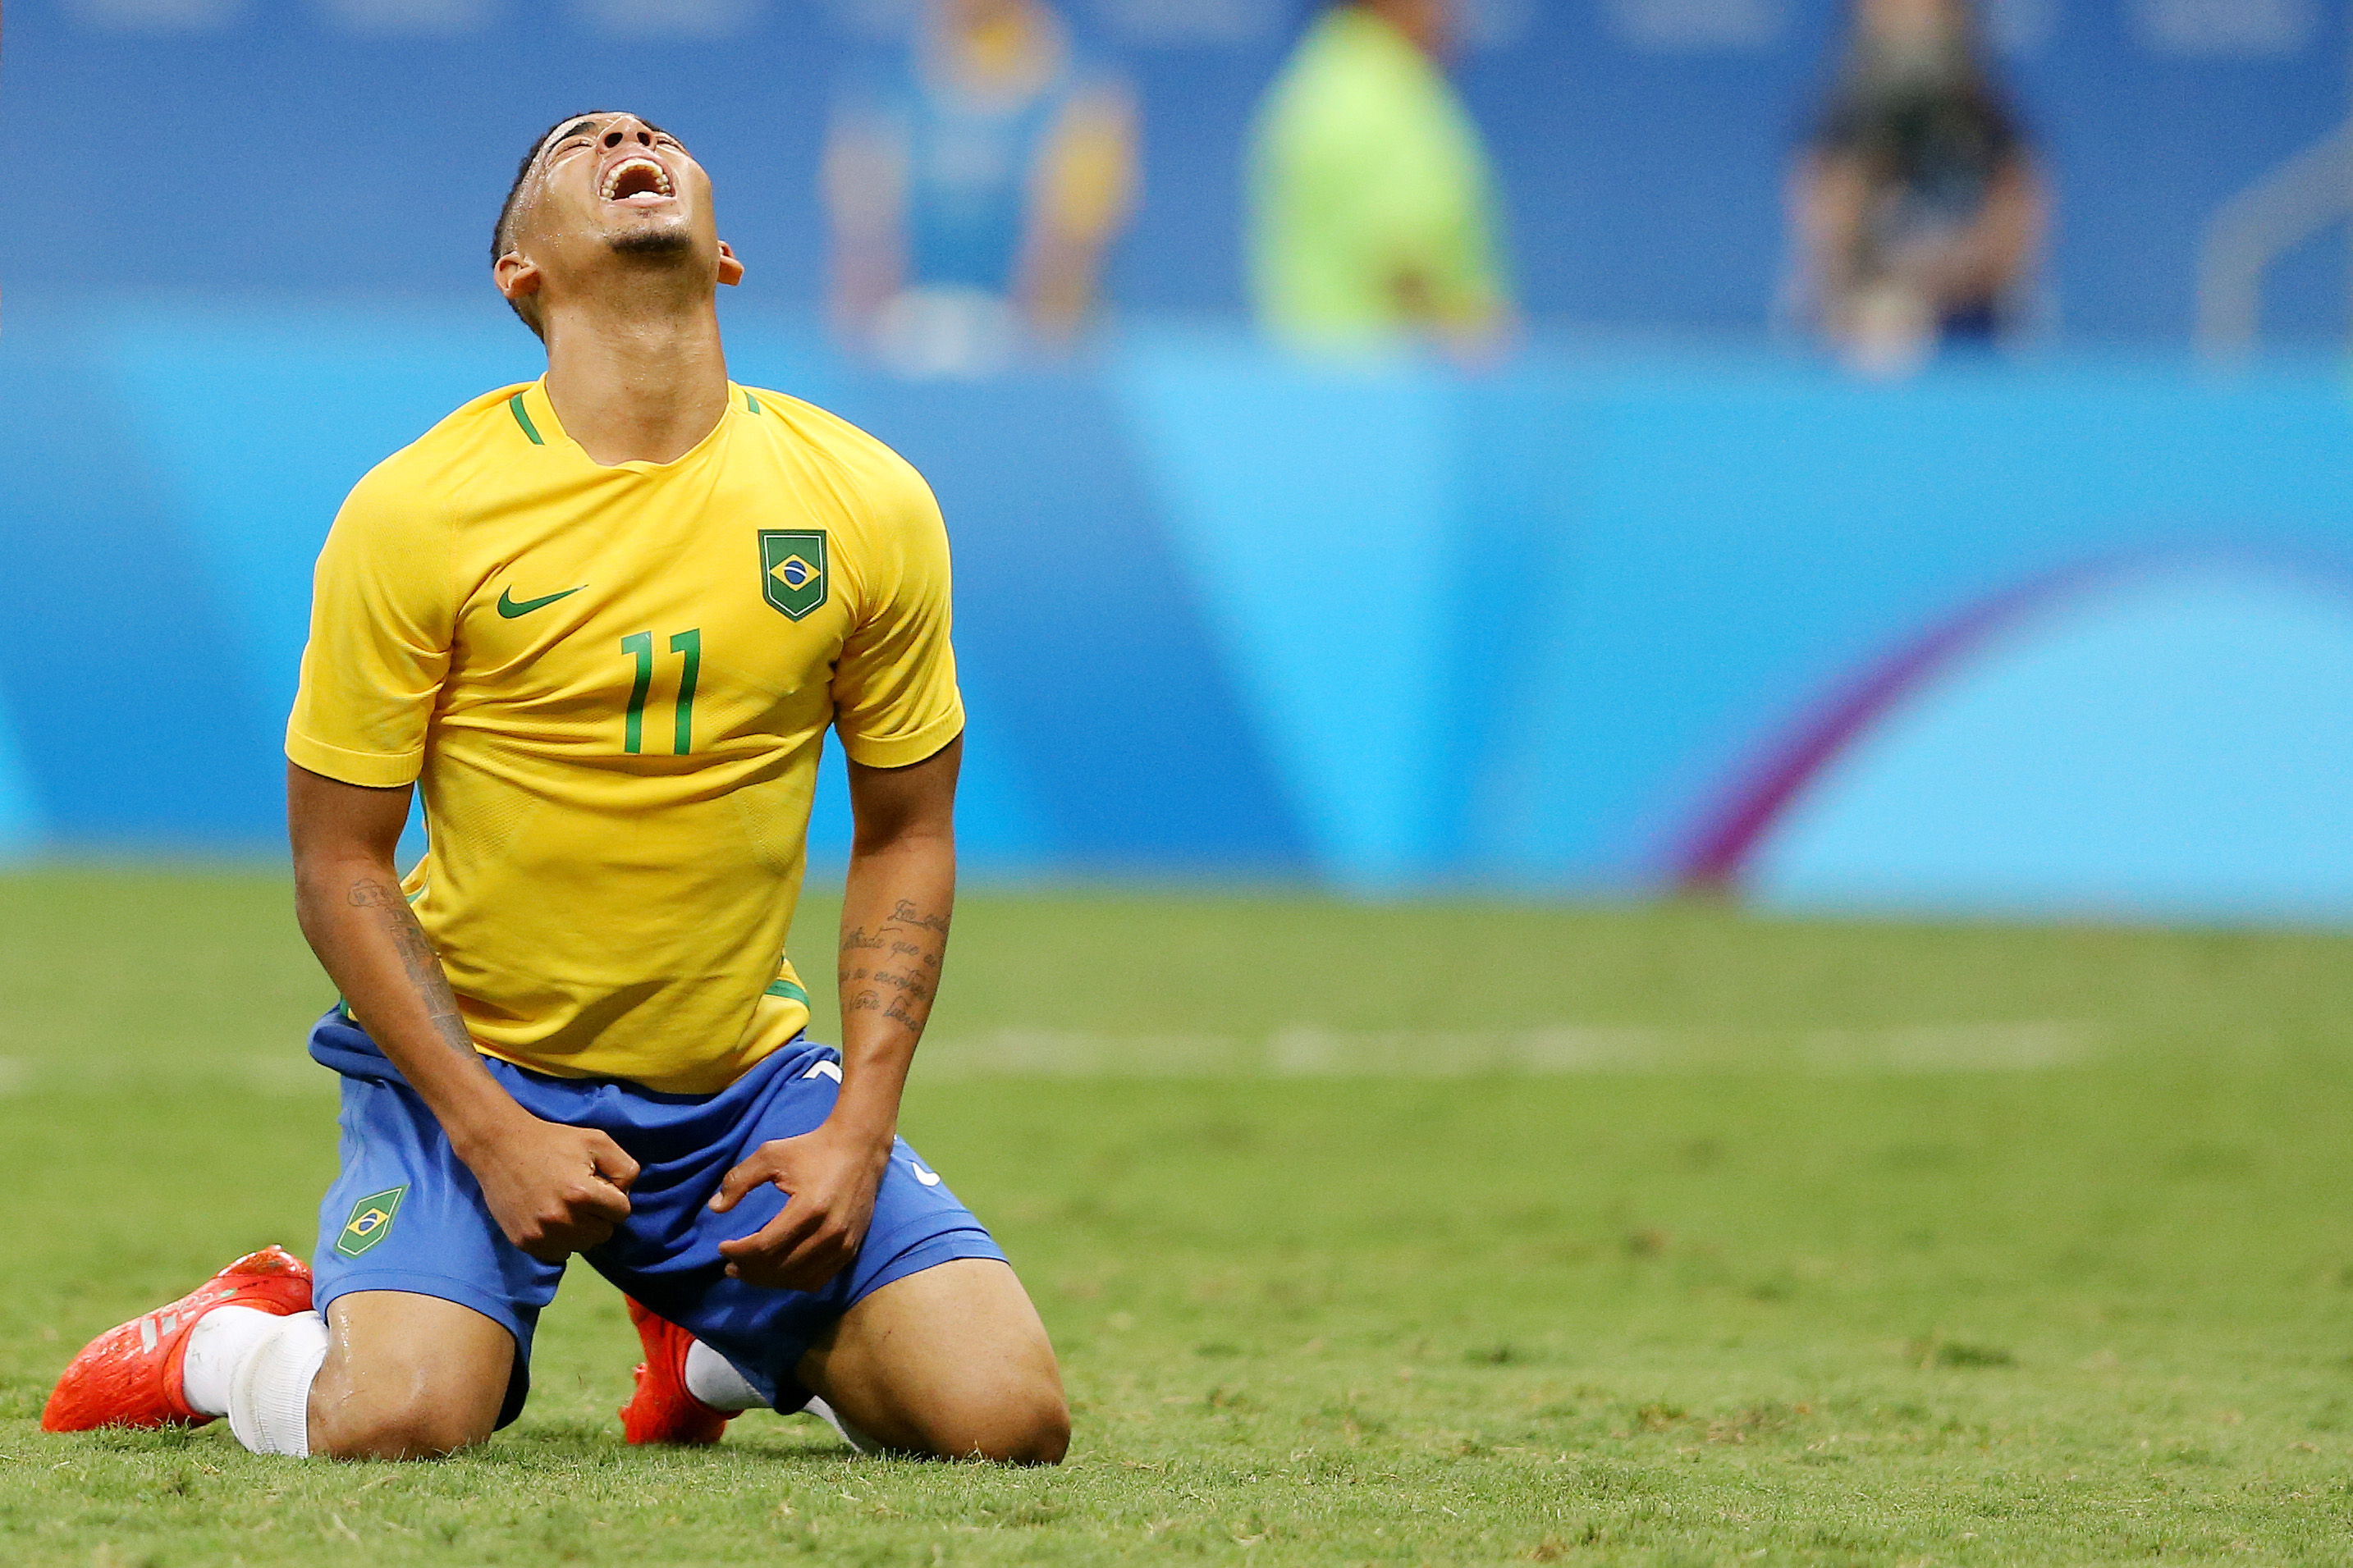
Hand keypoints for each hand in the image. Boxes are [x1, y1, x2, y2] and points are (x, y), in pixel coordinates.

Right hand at [460, 1112, 638, 1263]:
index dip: (614, 1196)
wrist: (501, 1147)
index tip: (598, 1184)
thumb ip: (624, 1168)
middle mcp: (561, 1219)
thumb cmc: (553, 1141)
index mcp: (582, 1194)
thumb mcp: (597, 1141)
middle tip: (580, 1195)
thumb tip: (626, 1194)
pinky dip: (560, 1240)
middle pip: (604, 1233)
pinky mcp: (524, 1242)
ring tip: (564, 1206)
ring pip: (582, 1246)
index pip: (622, 1212)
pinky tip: (550, 1217)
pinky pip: (558, 1254)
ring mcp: (541, 1234)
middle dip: (599, 1215)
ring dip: (580, 1230)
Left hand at [710, 1118, 891, 1290]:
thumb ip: (739, 1180)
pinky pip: (817, 1279)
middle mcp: (829, 1232)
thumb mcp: (771, 1155)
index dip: (738, 1252)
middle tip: (730, 1265)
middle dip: (748, 1270)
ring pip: (797, 1278)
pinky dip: (793, 1281)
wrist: (859, 1148)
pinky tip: (777, 1273)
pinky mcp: (851, 1249)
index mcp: (809, 1208)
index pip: (765, 1246)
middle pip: (779, 1267)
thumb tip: (714, 1208)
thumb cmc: (811, 1149)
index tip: (722, 1247)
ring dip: (768, 1280)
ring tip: (748, 1271)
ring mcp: (843, 1244)